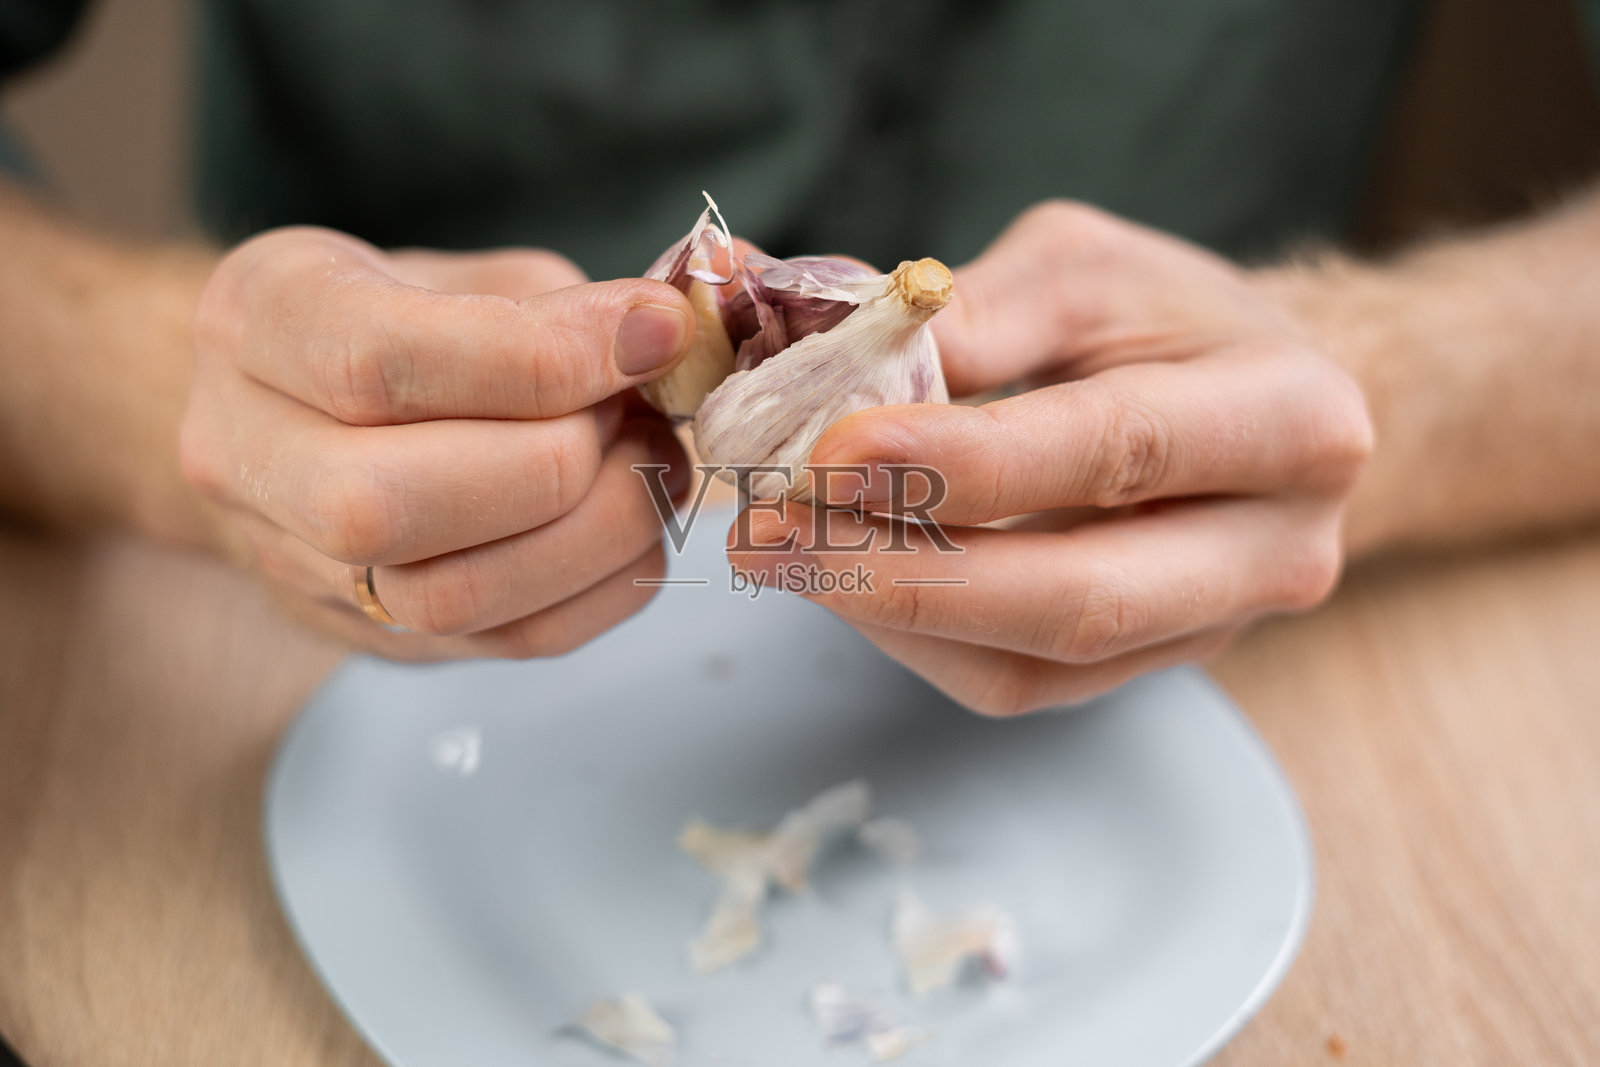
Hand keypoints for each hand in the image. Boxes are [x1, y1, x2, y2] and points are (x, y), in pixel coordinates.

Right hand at [181, 226, 694, 658]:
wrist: (294, 407)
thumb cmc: (393, 318)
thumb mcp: (457, 269)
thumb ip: (551, 301)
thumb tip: (672, 332)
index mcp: (257, 320)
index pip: (379, 361)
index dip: (540, 356)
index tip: (654, 331)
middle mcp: (247, 455)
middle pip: (386, 504)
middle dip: (556, 462)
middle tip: (632, 413)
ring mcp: (301, 567)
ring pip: (446, 596)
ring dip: (593, 533)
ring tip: (644, 464)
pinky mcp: (379, 637)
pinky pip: (510, 640)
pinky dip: (606, 586)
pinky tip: (634, 523)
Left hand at [727, 201, 1371, 714]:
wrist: (1260, 401)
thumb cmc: (1170, 320)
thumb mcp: (1088, 269)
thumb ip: (980, 311)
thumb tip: (838, 360)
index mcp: (1292, 417)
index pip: (1116, 449)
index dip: (966, 461)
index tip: (829, 451)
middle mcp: (1277, 547)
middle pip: (1079, 598)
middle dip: (903, 574)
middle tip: (767, 533)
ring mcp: (1215, 629)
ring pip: (1033, 662)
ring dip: (884, 613)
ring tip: (775, 550)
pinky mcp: (1145, 667)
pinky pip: (1014, 683)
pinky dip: (909, 636)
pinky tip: (836, 576)